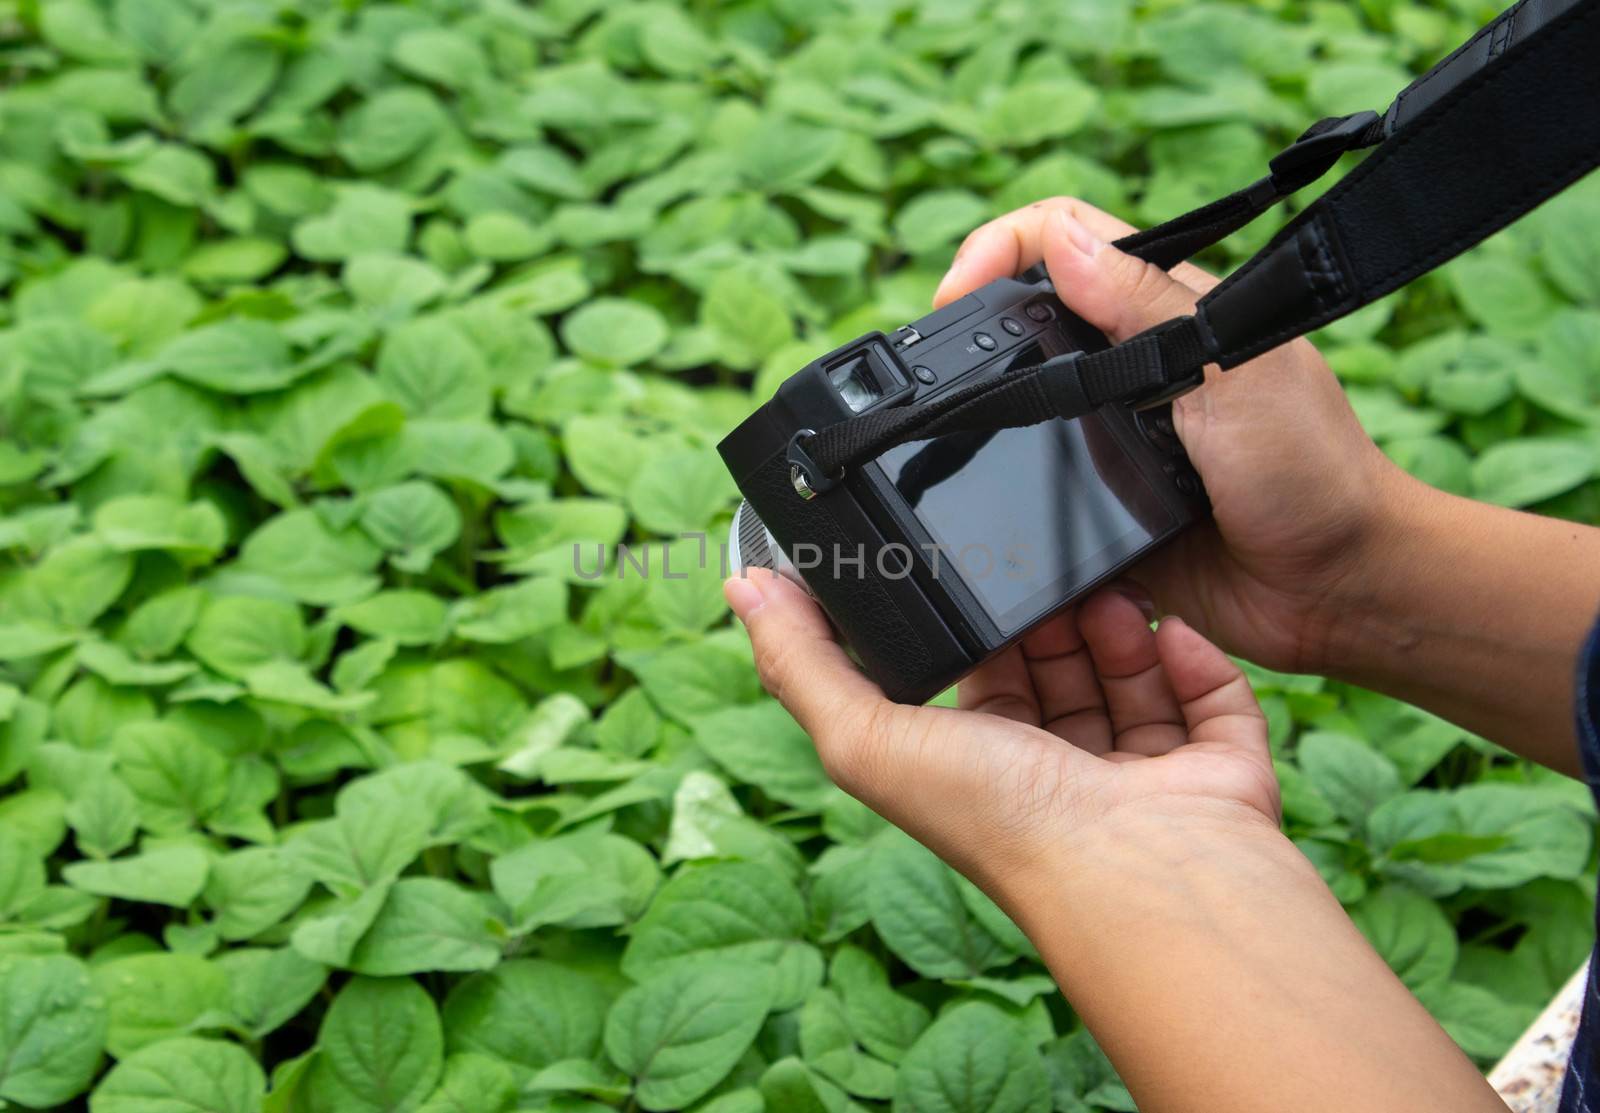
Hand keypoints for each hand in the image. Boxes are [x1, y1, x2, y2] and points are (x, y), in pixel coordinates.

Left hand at [724, 569, 1278, 904]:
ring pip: (1129, 673)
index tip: (974, 558)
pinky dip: (1196, 661)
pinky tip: (1176, 631)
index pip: (976, 673)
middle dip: (1053, 610)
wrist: (1141, 875)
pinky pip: (1211, 701)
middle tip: (1052, 559)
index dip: (975, 619)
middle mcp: (1058, 775)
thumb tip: (741, 589)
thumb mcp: (866, 739)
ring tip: (1112, 588)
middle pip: (1056, 664)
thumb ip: (802, 666)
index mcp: (978, 766)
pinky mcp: (1217, 774)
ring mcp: (1143, 778)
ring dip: (1119, 622)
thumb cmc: (1002, 820)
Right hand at [935, 198, 1409, 673]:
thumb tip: (1062, 243)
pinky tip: (981, 492)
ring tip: (944, 432)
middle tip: (935, 372)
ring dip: (981, 410)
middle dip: (971, 328)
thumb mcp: (1235, 373)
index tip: (957, 296)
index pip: (1062, 238)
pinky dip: (1001, 482)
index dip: (999, 249)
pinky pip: (1028, 483)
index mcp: (1163, 309)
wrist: (1335, 591)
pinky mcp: (1098, 501)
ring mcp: (1109, 434)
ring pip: (1015, 401)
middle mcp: (1129, 364)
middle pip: (1023, 316)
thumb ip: (1150, 308)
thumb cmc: (1311, 472)